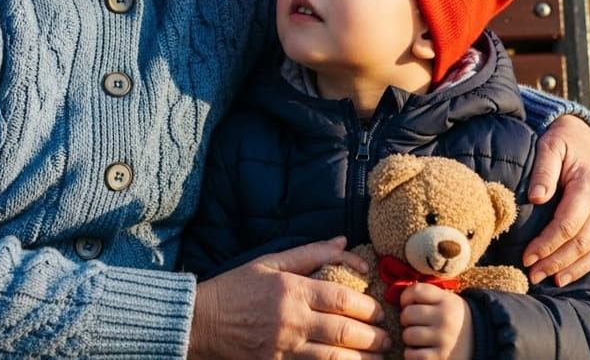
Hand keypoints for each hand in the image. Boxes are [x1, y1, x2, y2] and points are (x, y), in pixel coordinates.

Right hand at [189, 236, 391, 358]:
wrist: (201, 321)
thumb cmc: (236, 287)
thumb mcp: (270, 262)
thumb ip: (311, 252)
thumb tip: (344, 242)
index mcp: (292, 290)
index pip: (342, 300)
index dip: (368, 306)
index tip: (379, 310)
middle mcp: (291, 320)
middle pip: (344, 332)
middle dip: (373, 337)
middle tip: (388, 337)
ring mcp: (284, 347)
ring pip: (335, 358)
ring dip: (362, 359)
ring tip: (378, 356)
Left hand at [398, 284, 472, 359]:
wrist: (481, 341)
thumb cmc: (454, 318)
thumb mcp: (447, 301)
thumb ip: (427, 296)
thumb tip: (398, 294)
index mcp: (446, 301)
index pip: (416, 291)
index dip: (406, 297)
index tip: (408, 304)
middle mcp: (445, 318)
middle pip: (408, 314)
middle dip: (406, 319)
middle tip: (414, 323)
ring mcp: (443, 339)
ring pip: (408, 335)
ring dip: (409, 338)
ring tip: (418, 337)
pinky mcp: (440, 357)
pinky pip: (412, 354)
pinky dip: (411, 353)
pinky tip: (420, 350)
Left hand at [524, 115, 589, 286]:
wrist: (582, 138)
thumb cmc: (561, 143)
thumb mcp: (549, 147)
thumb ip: (543, 171)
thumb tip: (536, 198)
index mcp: (588, 187)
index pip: (567, 225)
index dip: (547, 244)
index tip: (526, 257)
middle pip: (581, 242)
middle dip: (556, 262)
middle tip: (533, 275)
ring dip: (576, 268)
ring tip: (554, 282)